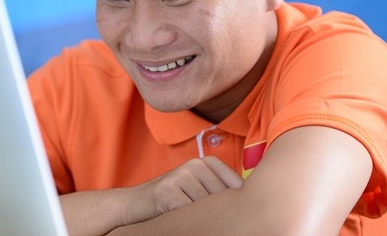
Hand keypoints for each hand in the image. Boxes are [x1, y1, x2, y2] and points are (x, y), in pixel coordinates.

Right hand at [123, 156, 242, 225]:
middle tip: (209, 219)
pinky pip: (189, 215)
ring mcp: (182, 175)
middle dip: (221, 215)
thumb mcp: (198, 189)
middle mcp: (196, 164)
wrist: (133, 204)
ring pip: (208, 209)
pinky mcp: (168, 190)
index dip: (238, 206)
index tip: (239, 217)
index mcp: (208, 162)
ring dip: (204, 221)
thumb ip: (220, 191)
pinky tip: (178, 220)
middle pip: (224, 200)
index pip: (238, 187)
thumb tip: (253, 205)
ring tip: (193, 220)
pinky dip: (187, 224)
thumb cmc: (171, 200)